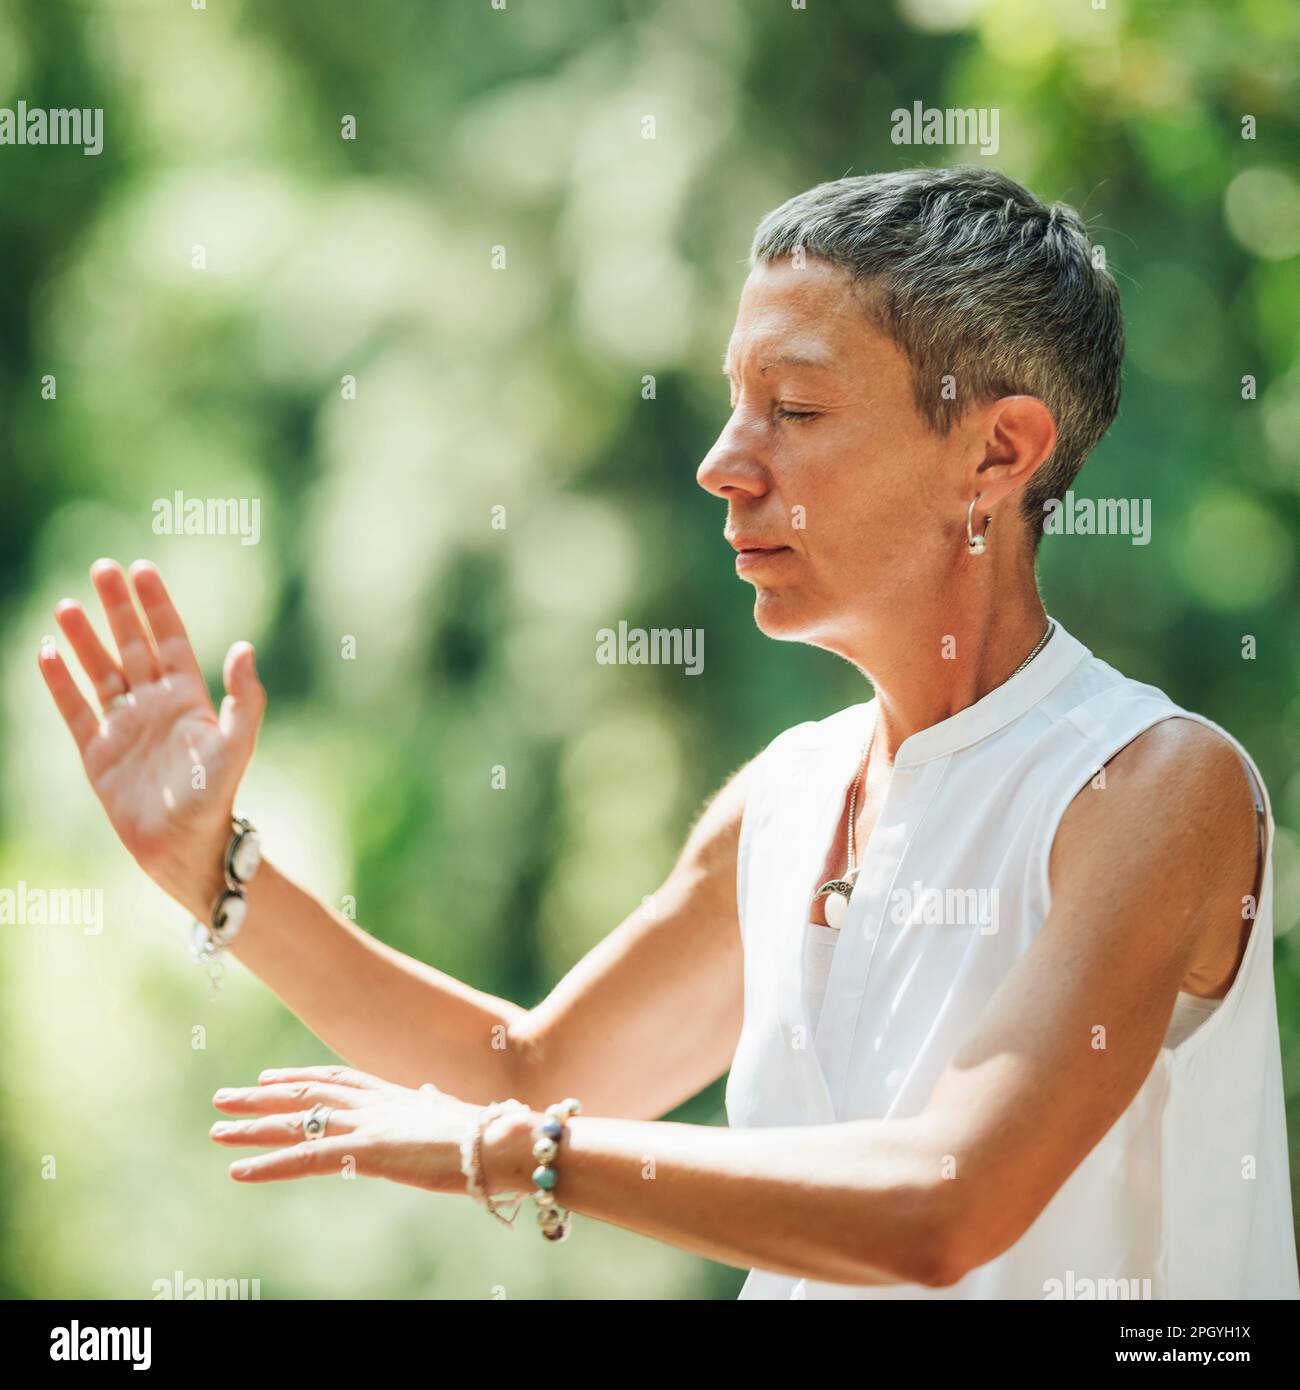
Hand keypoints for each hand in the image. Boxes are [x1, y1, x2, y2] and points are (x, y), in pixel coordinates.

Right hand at [38, 558, 264, 915]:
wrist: (184, 847)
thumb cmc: (216, 796)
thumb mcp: (237, 743)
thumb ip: (244, 697)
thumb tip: (244, 647)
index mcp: (188, 699)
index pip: (169, 640)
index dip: (156, 606)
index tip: (142, 570)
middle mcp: (154, 707)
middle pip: (131, 646)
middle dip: (117, 608)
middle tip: (101, 567)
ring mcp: (124, 728)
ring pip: (100, 672)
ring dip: (84, 639)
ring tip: (67, 604)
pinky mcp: (97, 754)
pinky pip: (74, 711)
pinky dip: (60, 683)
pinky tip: (47, 653)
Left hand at [208, 1065, 497, 1191]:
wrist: (501, 1141)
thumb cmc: (486, 1134)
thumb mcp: (451, 1116)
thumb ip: (433, 1105)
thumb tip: (431, 1095)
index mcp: (393, 1094)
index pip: (335, 1080)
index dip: (299, 1078)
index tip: (268, 1078)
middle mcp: (373, 1103)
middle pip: (305, 1095)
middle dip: (262, 1098)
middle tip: (223, 1098)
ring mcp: (367, 1125)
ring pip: (297, 1124)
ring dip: (254, 1128)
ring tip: (218, 1129)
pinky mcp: (365, 1152)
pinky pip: (305, 1160)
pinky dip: (269, 1166)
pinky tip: (238, 1170)